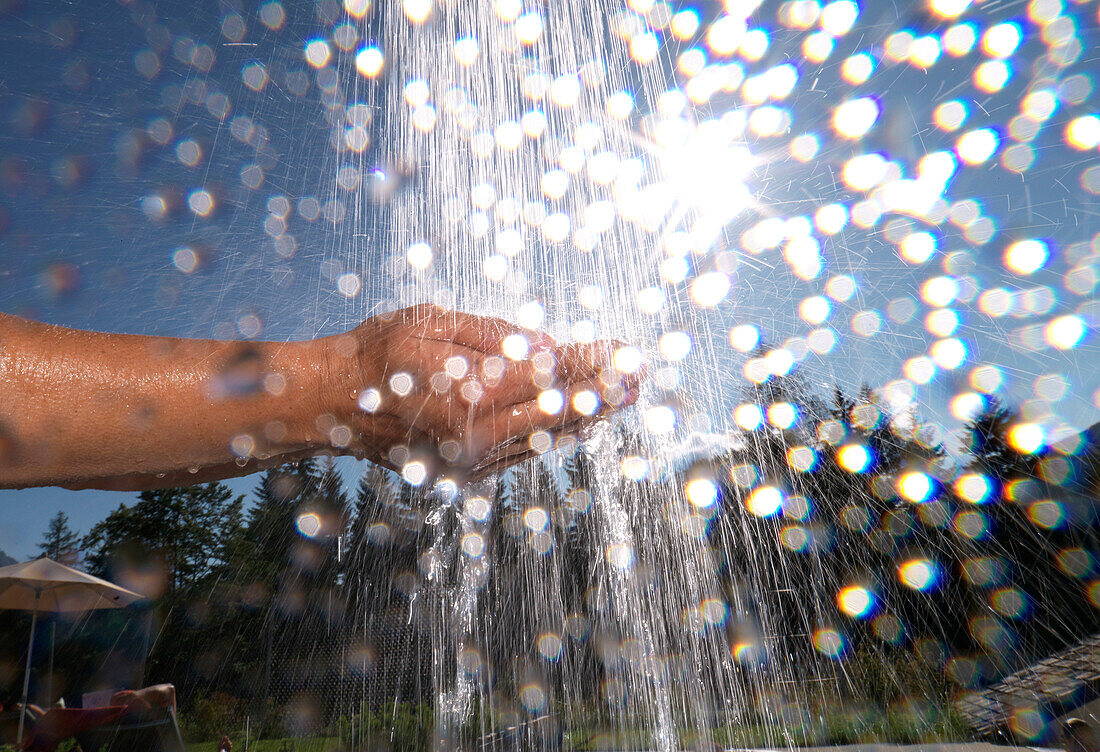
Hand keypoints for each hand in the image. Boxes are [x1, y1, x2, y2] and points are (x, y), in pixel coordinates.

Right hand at [317, 305, 643, 479]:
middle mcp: (478, 437)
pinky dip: (556, 433)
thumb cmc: (377, 356)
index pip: (550, 379)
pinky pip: (525, 452)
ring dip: (588, 416)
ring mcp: (473, 460)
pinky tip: (577, 419)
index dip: (592, 365)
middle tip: (640, 377)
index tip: (625, 353)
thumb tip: (547, 348)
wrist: (330, 406)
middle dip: (604, 393)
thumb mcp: (433, 324)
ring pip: (547, 439)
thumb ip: (494, 337)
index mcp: (471, 397)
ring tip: (623, 396)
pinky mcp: (468, 472)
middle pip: (559, 414)